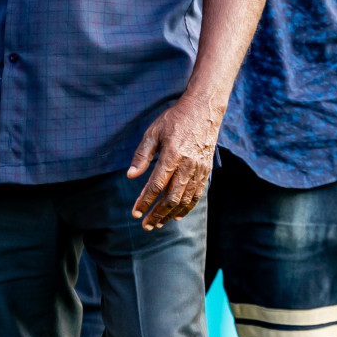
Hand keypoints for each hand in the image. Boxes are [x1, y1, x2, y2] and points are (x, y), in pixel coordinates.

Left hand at [126, 93, 220, 229]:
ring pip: (185, 199)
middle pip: (171, 198)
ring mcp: (198, 170)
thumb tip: (130, 175)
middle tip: (146, 226)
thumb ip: (142, 155)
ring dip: (171, 214)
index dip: (145, 201)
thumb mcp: (153, 132)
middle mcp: (187, 166)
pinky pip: (197, 195)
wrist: (203, 110)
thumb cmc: (174, 120)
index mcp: (172, 155)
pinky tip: (178, 215)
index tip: (135, 213)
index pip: (156, 185)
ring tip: (159, 223)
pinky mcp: (206, 171)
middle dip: (157, 214)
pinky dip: (187, 207)